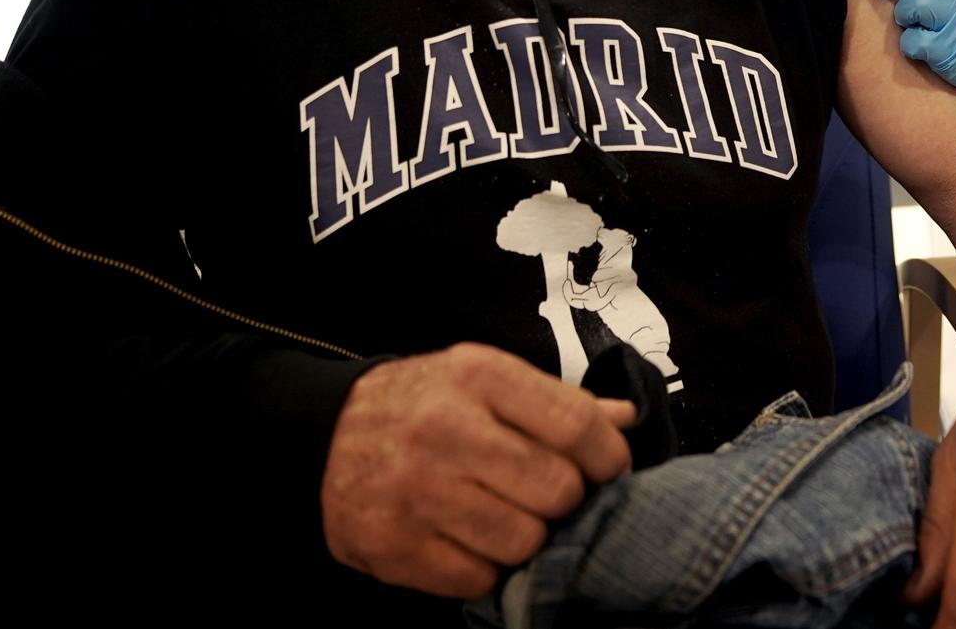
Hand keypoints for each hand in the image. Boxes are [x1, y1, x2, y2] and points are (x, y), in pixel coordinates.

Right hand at [322, 343, 635, 597]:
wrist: (329, 432)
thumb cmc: (430, 403)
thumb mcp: (489, 380)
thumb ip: (558, 403)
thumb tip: (627, 419)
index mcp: (478, 376)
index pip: (576, 426)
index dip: (608, 457)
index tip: (608, 470)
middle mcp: (444, 429)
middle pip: (556, 490)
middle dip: (565, 501)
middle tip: (548, 497)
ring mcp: (413, 491)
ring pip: (522, 542)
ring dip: (526, 538)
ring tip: (507, 517)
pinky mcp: (390, 545)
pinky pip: (476, 579)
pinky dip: (484, 568)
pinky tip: (469, 540)